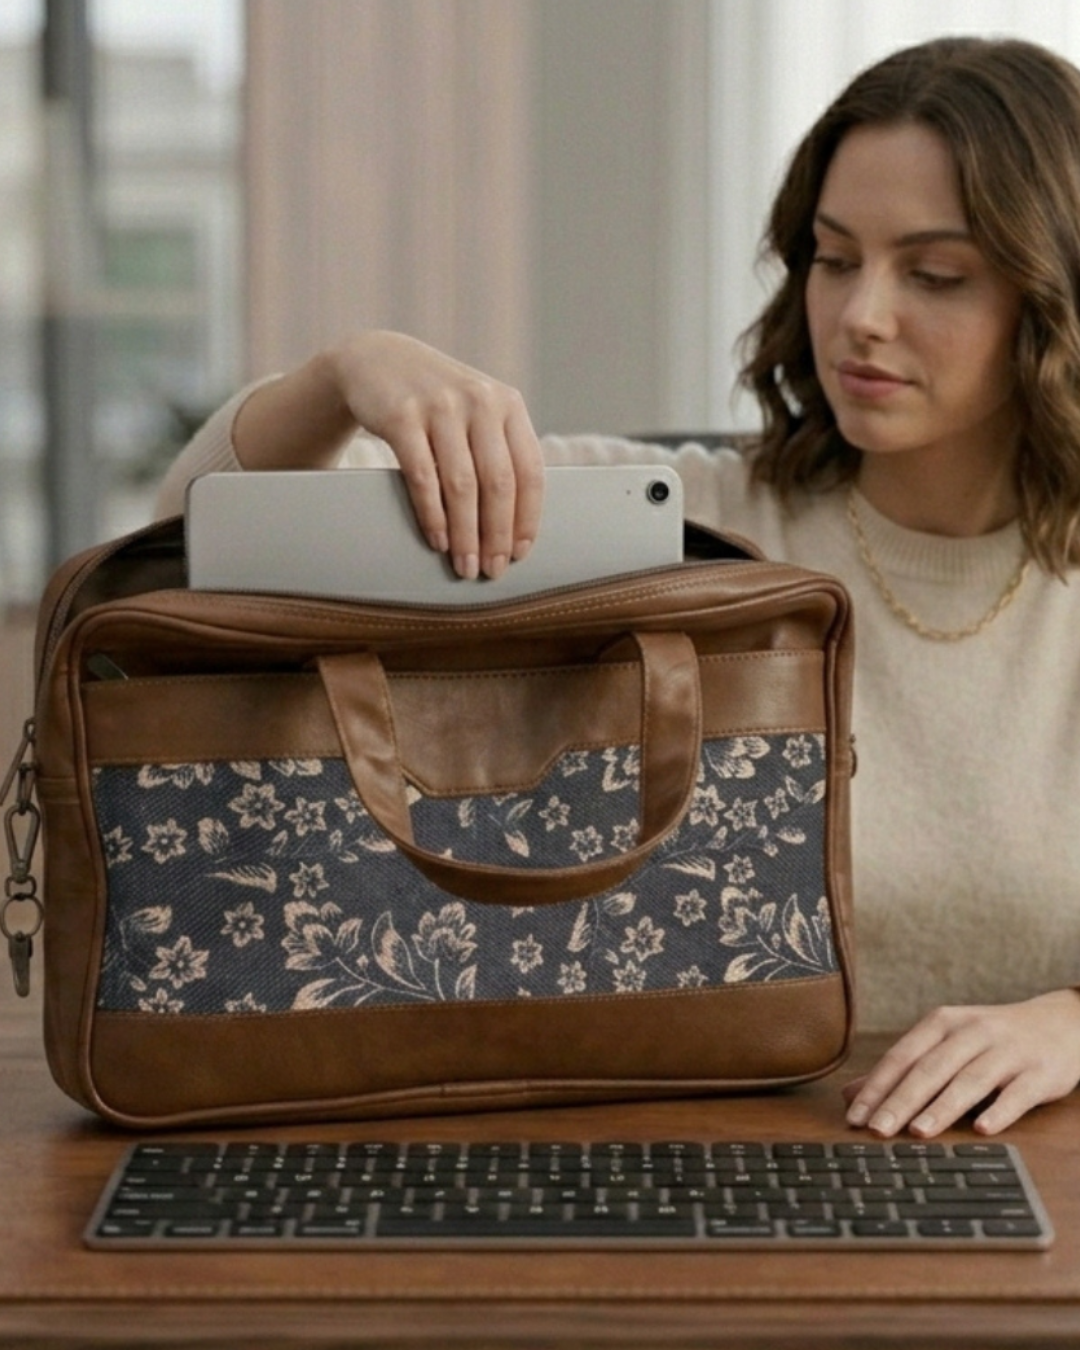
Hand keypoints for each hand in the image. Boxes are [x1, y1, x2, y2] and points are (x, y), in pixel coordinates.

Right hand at [329, 332, 543, 579]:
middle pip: (498, 483)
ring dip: (465, 533)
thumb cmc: (437, 403)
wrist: (377, 361)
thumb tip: (515, 526)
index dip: (527, 518)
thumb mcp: (477, 412)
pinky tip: (437, 539)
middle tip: (491, 570)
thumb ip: (500, 452)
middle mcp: (480, 401)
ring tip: (463, 565)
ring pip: (461, 484)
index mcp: (508, 405)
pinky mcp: (402, 416)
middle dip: (497, 534)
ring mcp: (441, 406)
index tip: (520, 553)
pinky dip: (432, 514)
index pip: (530, 471)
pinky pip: (423, 476)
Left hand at [842, 990, 1079, 1136]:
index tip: (854, 1116)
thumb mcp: (946, 1044)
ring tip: (918, 1132)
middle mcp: (971, 1032)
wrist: (1061, 1023)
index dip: (876, 1087)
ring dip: (942, 1107)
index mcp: (942, 1023)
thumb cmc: (991, 1040)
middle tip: (877, 1130)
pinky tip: (982, 1129)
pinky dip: (999, 1110)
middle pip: (930, 1069)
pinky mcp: (1039, 1072)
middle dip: (901, 1101)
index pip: (902, 1056)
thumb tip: (850, 1095)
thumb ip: (902, 1070)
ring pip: (969, 1080)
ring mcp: (1007, 1051)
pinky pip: (1017, 1094)